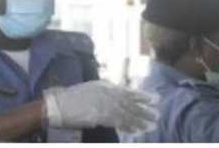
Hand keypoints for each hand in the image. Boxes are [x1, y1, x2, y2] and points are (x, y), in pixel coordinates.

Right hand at [43, 80, 157, 133]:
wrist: (61, 104)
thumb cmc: (74, 95)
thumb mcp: (93, 88)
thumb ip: (107, 91)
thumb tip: (118, 95)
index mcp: (107, 87)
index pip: (129, 92)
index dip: (143, 96)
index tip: (155, 99)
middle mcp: (109, 95)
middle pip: (132, 104)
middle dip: (145, 110)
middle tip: (157, 115)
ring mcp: (106, 107)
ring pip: (128, 114)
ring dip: (140, 120)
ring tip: (152, 124)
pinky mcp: (101, 118)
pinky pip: (119, 123)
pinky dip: (128, 127)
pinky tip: (137, 131)